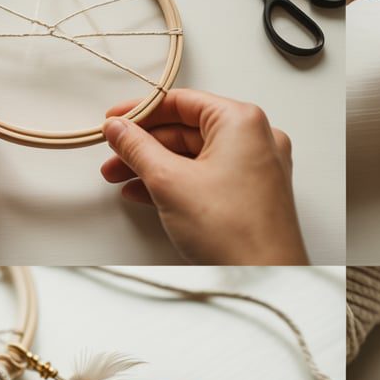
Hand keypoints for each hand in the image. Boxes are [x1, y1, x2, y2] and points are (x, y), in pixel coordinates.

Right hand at [100, 90, 308, 264]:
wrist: (265, 278)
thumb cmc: (234, 231)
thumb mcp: (169, 181)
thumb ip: (138, 148)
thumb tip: (119, 129)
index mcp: (242, 121)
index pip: (183, 101)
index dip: (142, 111)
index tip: (115, 121)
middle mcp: (256, 139)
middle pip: (188, 129)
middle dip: (145, 144)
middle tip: (113, 154)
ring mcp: (258, 167)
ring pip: (195, 155)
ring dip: (155, 165)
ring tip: (120, 177)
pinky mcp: (253, 194)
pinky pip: (208, 176)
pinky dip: (177, 182)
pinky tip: (146, 193)